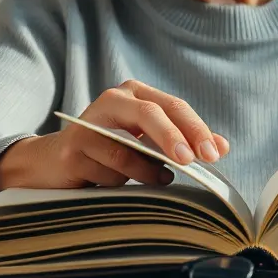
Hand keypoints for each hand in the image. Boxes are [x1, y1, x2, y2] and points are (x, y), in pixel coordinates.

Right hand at [0, 80, 229, 190]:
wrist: (55, 163)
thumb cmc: (109, 150)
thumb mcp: (147, 142)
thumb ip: (182, 141)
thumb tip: (221, 146)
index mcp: (133, 94)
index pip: (172, 106)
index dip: (196, 128)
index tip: (215, 152)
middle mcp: (110, 101)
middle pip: (150, 114)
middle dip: (176, 138)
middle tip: (193, 161)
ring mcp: (87, 124)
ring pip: (128, 149)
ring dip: (148, 171)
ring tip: (160, 180)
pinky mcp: (72, 151)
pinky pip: (106, 170)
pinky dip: (122, 181)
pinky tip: (124, 183)